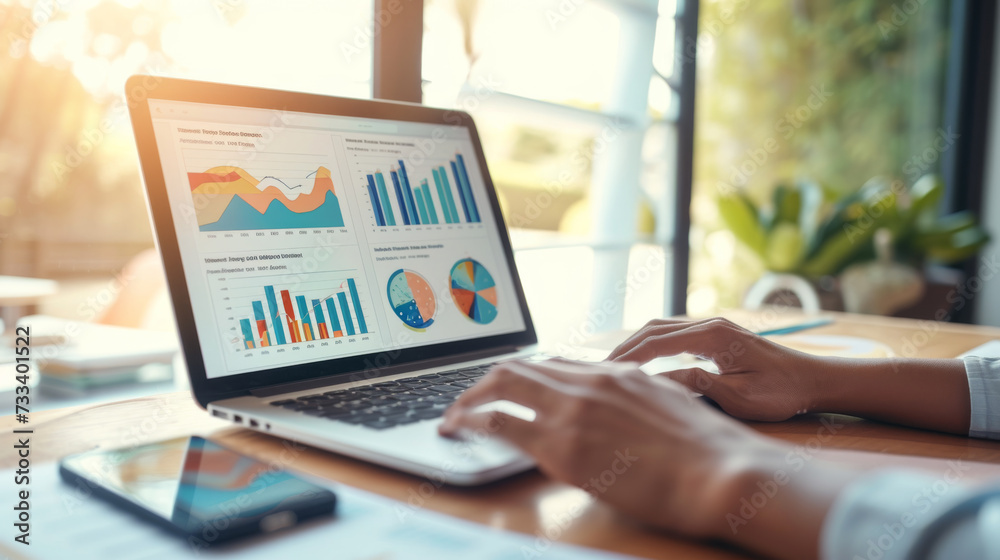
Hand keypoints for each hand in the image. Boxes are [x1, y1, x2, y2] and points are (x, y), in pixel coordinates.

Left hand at [439, 359, 782, 537]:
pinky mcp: (564, 446)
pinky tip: (459, 429)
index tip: (508, 388)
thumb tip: (619, 417)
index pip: (554, 363)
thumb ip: (637, 404)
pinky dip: (473, 421)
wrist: (724, 472)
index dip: (524, 375)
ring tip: (454, 415)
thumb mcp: (671, 411)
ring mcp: (575, 410)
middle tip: (469, 400)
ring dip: (471, 398)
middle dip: (487, 381)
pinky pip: (502, 422)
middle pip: (521, 365)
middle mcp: (590, 382)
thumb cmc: (708, 454)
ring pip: (503, 384)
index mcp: (617, 373)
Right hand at [607, 317, 829, 421]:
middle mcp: (709, 324)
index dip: (628, 357)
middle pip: (653, 328)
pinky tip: (640, 362)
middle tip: (597, 368)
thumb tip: (659, 379)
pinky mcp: (715, 335)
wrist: (813, 379)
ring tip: (612, 365)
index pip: (657, 342)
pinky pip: (674, 334)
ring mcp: (712, 327)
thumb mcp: (739, 397)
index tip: (605, 372)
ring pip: (661, 327)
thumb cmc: (781, 393)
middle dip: (623, 347)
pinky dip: (651, 345)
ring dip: (635, 344)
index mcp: (713, 337)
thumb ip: (698, 385)